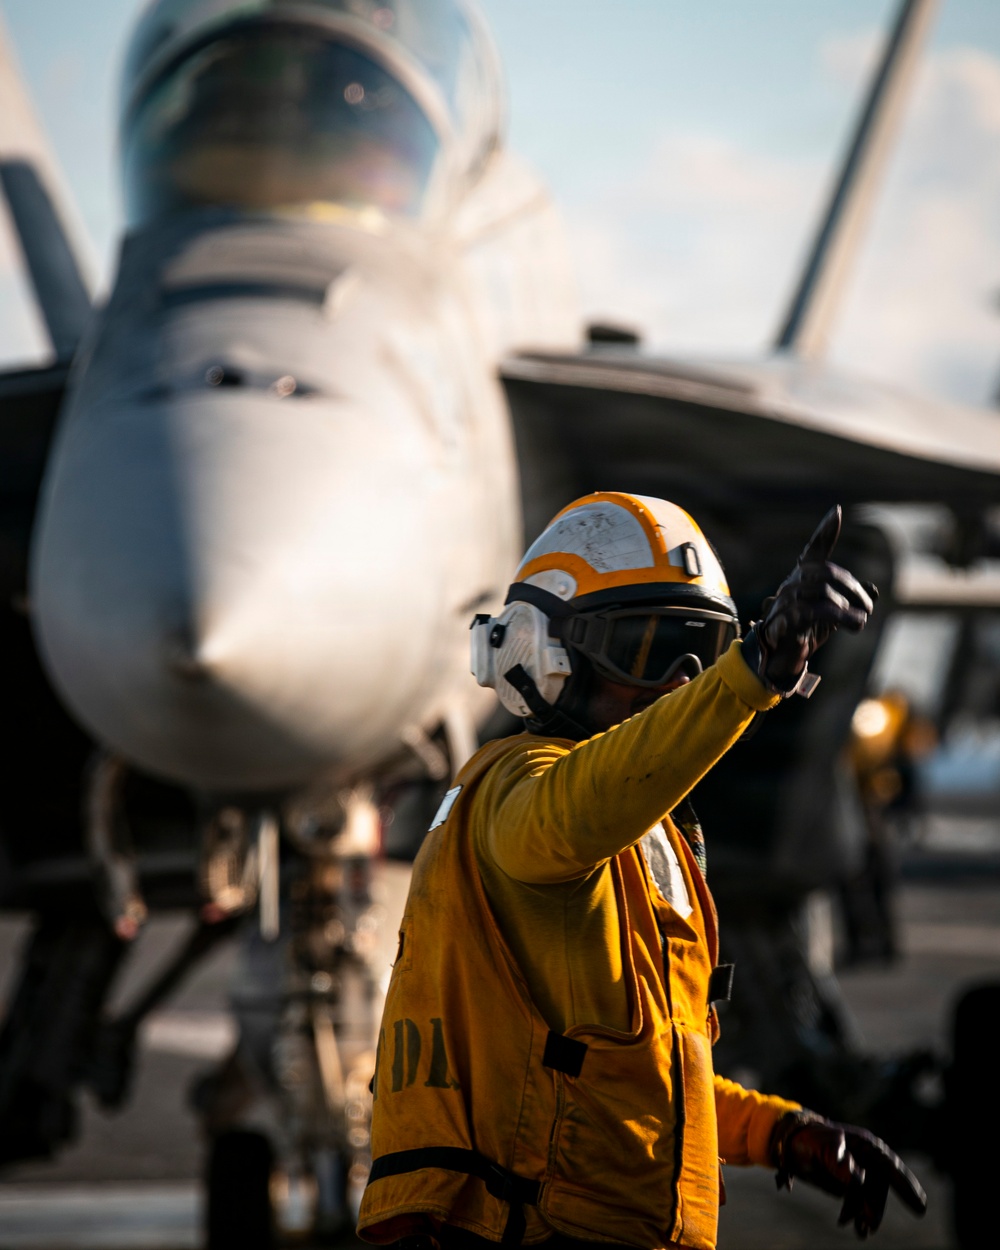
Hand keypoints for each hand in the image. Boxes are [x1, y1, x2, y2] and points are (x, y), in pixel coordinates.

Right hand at [745, 505, 876, 694]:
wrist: (781, 655)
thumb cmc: (807, 629)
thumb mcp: (834, 614)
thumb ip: (852, 601)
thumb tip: (874, 591)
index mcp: (804, 576)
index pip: (814, 548)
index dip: (825, 530)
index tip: (836, 511)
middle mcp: (793, 582)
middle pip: (827, 572)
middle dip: (853, 589)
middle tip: (868, 608)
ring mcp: (787, 599)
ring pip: (823, 592)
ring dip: (848, 608)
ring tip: (862, 621)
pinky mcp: (786, 618)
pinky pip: (815, 611)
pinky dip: (840, 617)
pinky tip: (854, 625)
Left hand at [771, 1111, 926, 1237]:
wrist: (789, 1143)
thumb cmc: (808, 1139)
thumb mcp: (821, 1148)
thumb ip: (839, 1163)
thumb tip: (858, 1180)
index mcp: (865, 1144)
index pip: (890, 1166)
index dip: (906, 1187)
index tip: (920, 1207)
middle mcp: (866, 1157)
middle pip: (880, 1187)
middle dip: (876, 1207)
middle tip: (869, 1225)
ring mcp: (859, 1170)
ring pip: (870, 1197)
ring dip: (866, 1214)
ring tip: (861, 1232)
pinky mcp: (849, 1182)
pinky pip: (859, 1201)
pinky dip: (856, 1213)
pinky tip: (850, 1223)